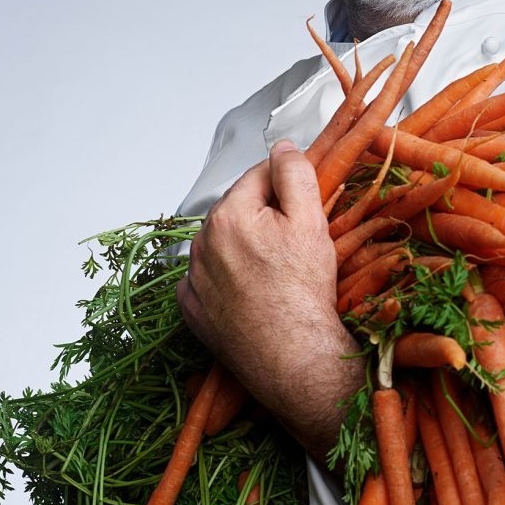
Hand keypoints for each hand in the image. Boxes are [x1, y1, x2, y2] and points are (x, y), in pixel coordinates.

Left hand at [177, 140, 363, 461]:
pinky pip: (206, 281)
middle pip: (238, 211)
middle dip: (264, 217)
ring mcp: (194, 279)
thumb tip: (283, 147)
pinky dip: (225, 280)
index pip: (258, 177)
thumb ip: (295, 174)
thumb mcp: (311, 222)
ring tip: (277, 272)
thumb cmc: (305, 294)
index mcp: (229, 215)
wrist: (294, 358)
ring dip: (244, 247)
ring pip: (221, 245)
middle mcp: (202, 243)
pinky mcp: (193, 310)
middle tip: (296, 244)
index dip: (286, 185)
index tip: (305, 204)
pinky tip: (252, 292)